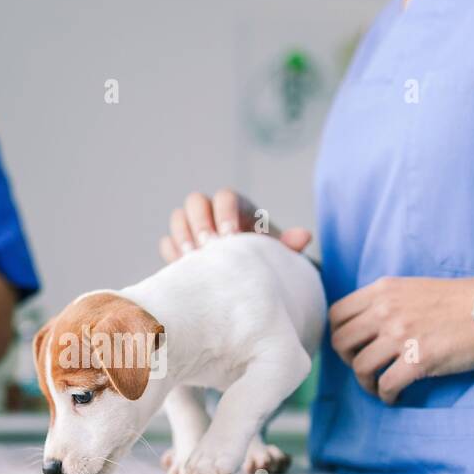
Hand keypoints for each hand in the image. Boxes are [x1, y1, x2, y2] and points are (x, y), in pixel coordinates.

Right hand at [159, 188, 312, 261]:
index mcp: (238, 207)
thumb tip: (304, 236)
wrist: (251, 278)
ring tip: (193, 259)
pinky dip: (173, 253)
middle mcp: (213, 212)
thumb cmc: (266, 260)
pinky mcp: (180, 248)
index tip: (230, 237)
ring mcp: (194, 229)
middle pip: (195, 201)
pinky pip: (168, 243)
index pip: (225, 196)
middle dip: (199, 223)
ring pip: (178, 218)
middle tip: (208, 248)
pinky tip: (184, 269)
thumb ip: (289, 244)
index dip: (224, 213)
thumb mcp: (278, 253)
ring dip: (183, 236)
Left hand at [329, 276, 473, 403]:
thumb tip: (366, 326)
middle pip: (341, 342)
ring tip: (379, 387)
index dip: (338, 334)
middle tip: (363, 368)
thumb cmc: (462, 300)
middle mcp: (386, 310)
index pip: (336, 314)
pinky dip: (386, 395)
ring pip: (360, 367)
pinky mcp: (419, 360)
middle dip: (347, 360)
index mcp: (383, 290)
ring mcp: (401, 334)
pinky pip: (386, 385)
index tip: (351, 347)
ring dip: (366, 383)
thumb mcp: (416, 288)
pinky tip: (395, 396)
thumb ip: (388, 302)